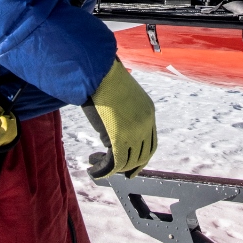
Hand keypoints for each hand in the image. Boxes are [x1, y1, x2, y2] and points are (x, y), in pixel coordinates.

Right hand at [81, 59, 156, 177]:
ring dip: (109, 168)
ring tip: (94, 162)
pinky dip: (101, 171)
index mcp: (148, 112)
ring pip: (126, 161)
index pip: (151, 143)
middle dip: (127, 167)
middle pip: (142, 156)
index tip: (129, 167)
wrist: (95, 70)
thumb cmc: (102, 78)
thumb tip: (111, 133)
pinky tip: (92, 169)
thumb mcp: (118, 97)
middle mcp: (146, 123)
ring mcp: (134, 131)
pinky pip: (112, 163)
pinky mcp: (118, 137)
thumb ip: (121, 115)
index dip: (141, 158)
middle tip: (112, 172)